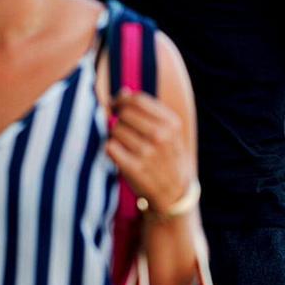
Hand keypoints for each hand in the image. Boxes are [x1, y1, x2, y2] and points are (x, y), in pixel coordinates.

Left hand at [105, 89, 194, 213]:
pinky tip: (119, 154)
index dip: (122, 100)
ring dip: (115, 135)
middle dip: (118, 118)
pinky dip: (110, 149)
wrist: (174, 193)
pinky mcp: (133, 169)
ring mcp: (147, 153)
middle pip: (124, 113)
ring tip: (124, 144)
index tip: (117, 105)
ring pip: (115, 130)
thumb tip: (122, 92)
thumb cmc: (167, 156)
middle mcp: (161, 136)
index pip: (138, 100)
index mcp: (171, 124)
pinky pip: (110, 147)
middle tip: (120, 127)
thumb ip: (148, 110)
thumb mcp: (169, 132)